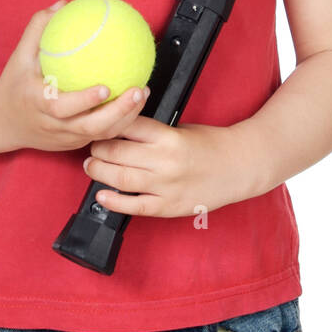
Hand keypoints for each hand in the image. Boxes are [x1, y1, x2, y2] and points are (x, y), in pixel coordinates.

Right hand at [0, 3, 149, 152]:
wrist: (2, 122)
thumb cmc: (14, 85)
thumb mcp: (19, 56)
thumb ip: (38, 29)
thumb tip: (63, 5)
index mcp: (37, 104)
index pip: (61, 108)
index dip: (85, 100)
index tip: (105, 86)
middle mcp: (52, 125)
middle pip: (89, 127)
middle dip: (117, 112)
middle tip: (137, 89)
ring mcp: (65, 138)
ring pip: (100, 134)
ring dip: (126, 117)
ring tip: (143, 93)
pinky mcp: (74, 145)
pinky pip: (101, 134)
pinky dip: (121, 120)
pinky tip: (136, 101)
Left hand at [82, 118, 246, 218]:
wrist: (240, 166)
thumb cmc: (211, 144)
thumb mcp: (182, 128)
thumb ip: (153, 132)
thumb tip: (120, 132)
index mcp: (169, 137)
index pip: (127, 126)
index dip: (108, 125)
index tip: (101, 125)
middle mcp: (165, 161)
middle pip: (116, 152)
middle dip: (98, 148)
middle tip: (92, 147)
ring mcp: (166, 186)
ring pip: (120, 178)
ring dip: (99, 171)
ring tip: (92, 166)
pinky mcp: (169, 206)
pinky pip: (135, 206)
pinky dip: (114, 201)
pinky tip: (103, 195)